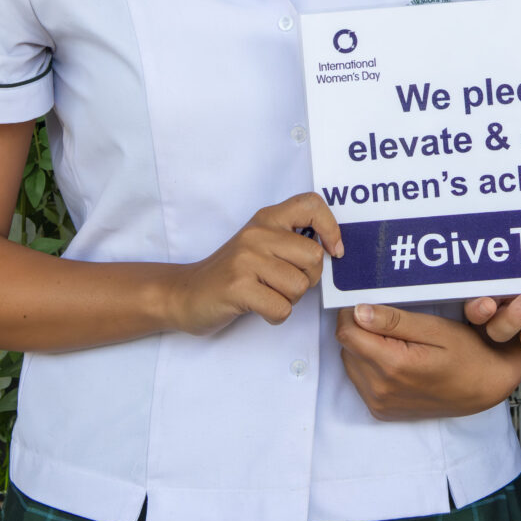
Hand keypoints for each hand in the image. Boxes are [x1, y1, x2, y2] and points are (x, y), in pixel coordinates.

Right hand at [160, 193, 341, 335]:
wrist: (186, 293)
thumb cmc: (233, 273)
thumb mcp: (261, 244)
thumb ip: (292, 241)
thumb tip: (334, 251)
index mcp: (267, 218)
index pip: (311, 205)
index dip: (331, 228)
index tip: (333, 250)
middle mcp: (257, 233)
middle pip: (313, 257)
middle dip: (308, 280)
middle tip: (285, 284)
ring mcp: (246, 259)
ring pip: (299, 286)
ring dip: (290, 300)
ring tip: (268, 295)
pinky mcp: (237, 286)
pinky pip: (281, 308)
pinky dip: (276, 316)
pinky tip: (259, 308)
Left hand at [336, 303, 520, 419]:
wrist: (485, 389)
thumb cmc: (467, 354)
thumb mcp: (436, 329)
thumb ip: (394, 321)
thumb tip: (358, 311)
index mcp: (393, 365)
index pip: (346, 332)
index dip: (352, 312)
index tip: (370, 302)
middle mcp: (381, 389)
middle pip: (346, 347)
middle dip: (360, 328)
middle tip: (390, 321)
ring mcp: (380, 403)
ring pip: (351, 362)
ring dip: (364, 346)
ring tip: (395, 340)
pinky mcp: (382, 411)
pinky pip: (360, 380)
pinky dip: (370, 365)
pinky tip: (394, 358)